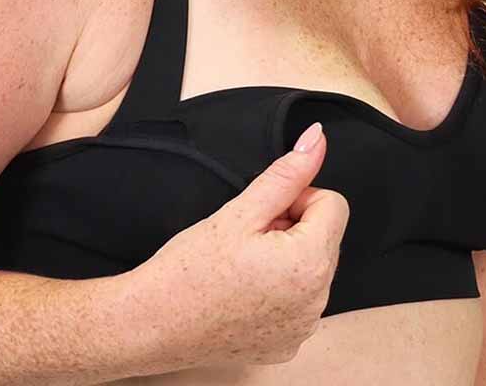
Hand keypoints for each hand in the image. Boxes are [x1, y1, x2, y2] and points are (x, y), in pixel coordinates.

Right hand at [132, 121, 349, 369]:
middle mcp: (316, 303)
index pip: (333, 204)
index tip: (264, 212)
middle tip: (247, 239)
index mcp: (310, 264)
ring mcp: (302, 329)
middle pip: (324, 237)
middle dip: (291, 228)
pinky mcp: (286, 346)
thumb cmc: (189, 270)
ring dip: (284, 259)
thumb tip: (317, 139)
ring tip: (241, 265)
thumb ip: (286, 173)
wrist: (152, 325)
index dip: (297, 199)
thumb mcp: (240, 211)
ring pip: (310, 269)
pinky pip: (297, 303)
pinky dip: (277, 292)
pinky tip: (241, 291)